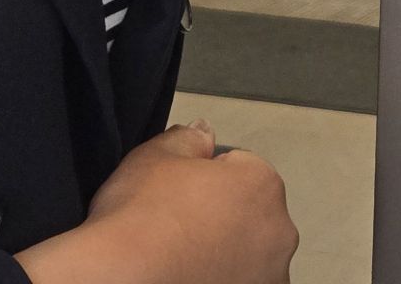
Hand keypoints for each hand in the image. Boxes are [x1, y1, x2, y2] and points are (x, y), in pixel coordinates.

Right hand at [17, 120, 296, 283]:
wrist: (121, 280)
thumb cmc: (140, 218)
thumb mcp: (153, 157)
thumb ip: (187, 138)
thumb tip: (204, 132)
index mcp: (262, 184)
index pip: (240, 169)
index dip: (206, 179)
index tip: (179, 195)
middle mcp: (279, 231)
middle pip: (251, 214)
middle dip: (223, 217)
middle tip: (179, 227)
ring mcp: (271, 275)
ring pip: (249, 255)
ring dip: (226, 253)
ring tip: (182, 258)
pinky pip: (239, 280)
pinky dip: (221, 279)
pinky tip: (188, 277)